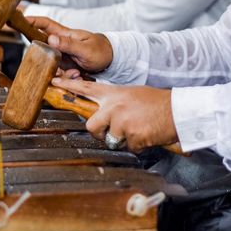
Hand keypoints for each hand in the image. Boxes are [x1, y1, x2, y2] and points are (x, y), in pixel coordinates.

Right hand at [27, 16, 113, 72]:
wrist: (112, 60)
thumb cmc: (101, 50)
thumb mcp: (85, 49)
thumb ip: (68, 44)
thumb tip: (50, 38)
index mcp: (65, 34)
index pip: (45, 24)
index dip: (31, 21)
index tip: (17, 19)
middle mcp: (61, 44)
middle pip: (42, 46)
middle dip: (41, 56)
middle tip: (48, 64)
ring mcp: (62, 55)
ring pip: (49, 63)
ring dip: (59, 72)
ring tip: (75, 73)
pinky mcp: (65, 66)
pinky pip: (58, 73)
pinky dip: (67, 77)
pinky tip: (78, 75)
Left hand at [50, 77, 175, 151]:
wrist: (177, 111)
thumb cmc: (158, 103)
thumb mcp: (133, 95)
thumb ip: (116, 104)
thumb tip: (106, 117)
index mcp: (115, 94)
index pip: (87, 88)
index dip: (69, 86)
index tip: (53, 83)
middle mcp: (115, 106)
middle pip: (91, 125)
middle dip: (101, 132)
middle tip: (116, 131)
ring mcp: (122, 121)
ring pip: (111, 139)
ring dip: (124, 139)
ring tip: (139, 128)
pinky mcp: (131, 136)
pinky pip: (128, 148)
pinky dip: (138, 145)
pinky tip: (147, 134)